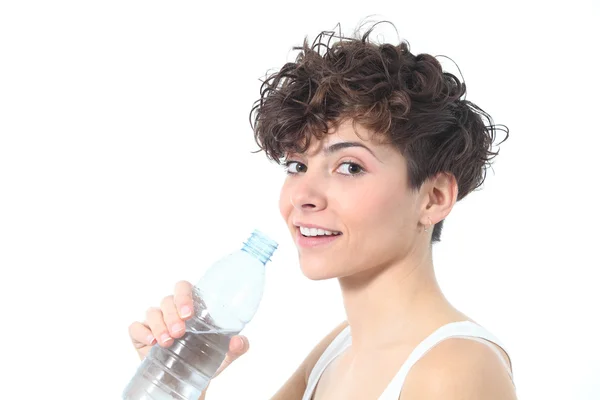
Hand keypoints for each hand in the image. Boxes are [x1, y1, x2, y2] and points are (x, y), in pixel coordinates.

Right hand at [128, 280, 249, 376]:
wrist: (186, 382)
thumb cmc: (204, 359)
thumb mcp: (224, 355)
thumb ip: (237, 347)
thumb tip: (238, 341)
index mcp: (191, 307)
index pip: (184, 288)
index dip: (184, 295)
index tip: (189, 313)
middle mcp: (172, 311)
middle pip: (167, 300)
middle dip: (172, 314)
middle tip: (180, 332)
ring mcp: (156, 322)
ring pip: (152, 312)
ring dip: (159, 325)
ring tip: (168, 342)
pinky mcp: (141, 336)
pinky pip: (135, 327)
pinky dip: (142, 331)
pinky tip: (151, 342)